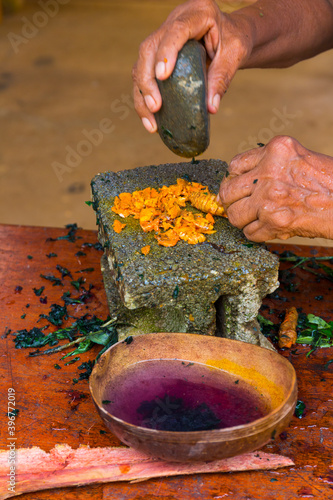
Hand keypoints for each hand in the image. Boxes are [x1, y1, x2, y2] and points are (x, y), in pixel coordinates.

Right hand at [132, 0, 250, 132]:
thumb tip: (211, 108)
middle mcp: (175, 20)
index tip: (162, 76)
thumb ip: (222, 78)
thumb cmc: (234, 41)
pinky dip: (144, 96)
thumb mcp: (234, 56)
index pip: (176, 30)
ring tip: (151, 120)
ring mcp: (163, 35)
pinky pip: (144, 73)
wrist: (231, 35)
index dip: (166, 52)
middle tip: (156, 107)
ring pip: (141, 62)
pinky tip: (150, 117)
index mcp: (198, 13)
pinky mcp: (157, 52)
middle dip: (148, 80)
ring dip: (142, 93)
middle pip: (149, 48)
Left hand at [218, 136, 332, 241]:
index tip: (240, 188)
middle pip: (227, 191)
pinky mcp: (274, 220)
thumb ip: (270, 164)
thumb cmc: (328, 182)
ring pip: (235, 215)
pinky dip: (258, 234)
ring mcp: (270, 197)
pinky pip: (250, 233)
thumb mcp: (298, 158)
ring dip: (244, 221)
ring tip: (258, 219)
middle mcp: (269, 171)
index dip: (235, 180)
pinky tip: (271, 228)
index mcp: (276, 150)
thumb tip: (240, 180)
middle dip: (232, 202)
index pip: (234, 166)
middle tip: (241, 207)